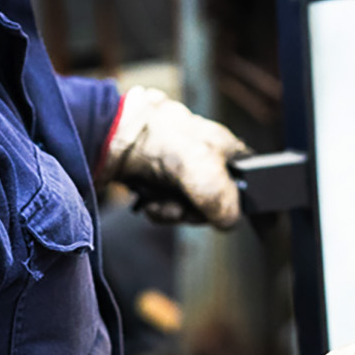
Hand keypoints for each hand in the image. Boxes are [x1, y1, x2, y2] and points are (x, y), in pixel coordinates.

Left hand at [99, 87, 248, 228]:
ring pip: (191, 208)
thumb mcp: (202, 170)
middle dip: (197, 212)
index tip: (227, 215)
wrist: (105, 134)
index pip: (249, 180)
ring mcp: (180, 170)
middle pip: (217, 202)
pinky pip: (167, 207)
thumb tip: (229, 221)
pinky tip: (150, 202)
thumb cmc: (155, 138)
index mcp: (224, 147)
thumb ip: (223, 199)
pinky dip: (158, 210)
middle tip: (183, 207)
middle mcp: (205, 158)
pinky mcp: (157, 180)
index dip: (241, 201)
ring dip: (174, 212)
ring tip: (160, 203)